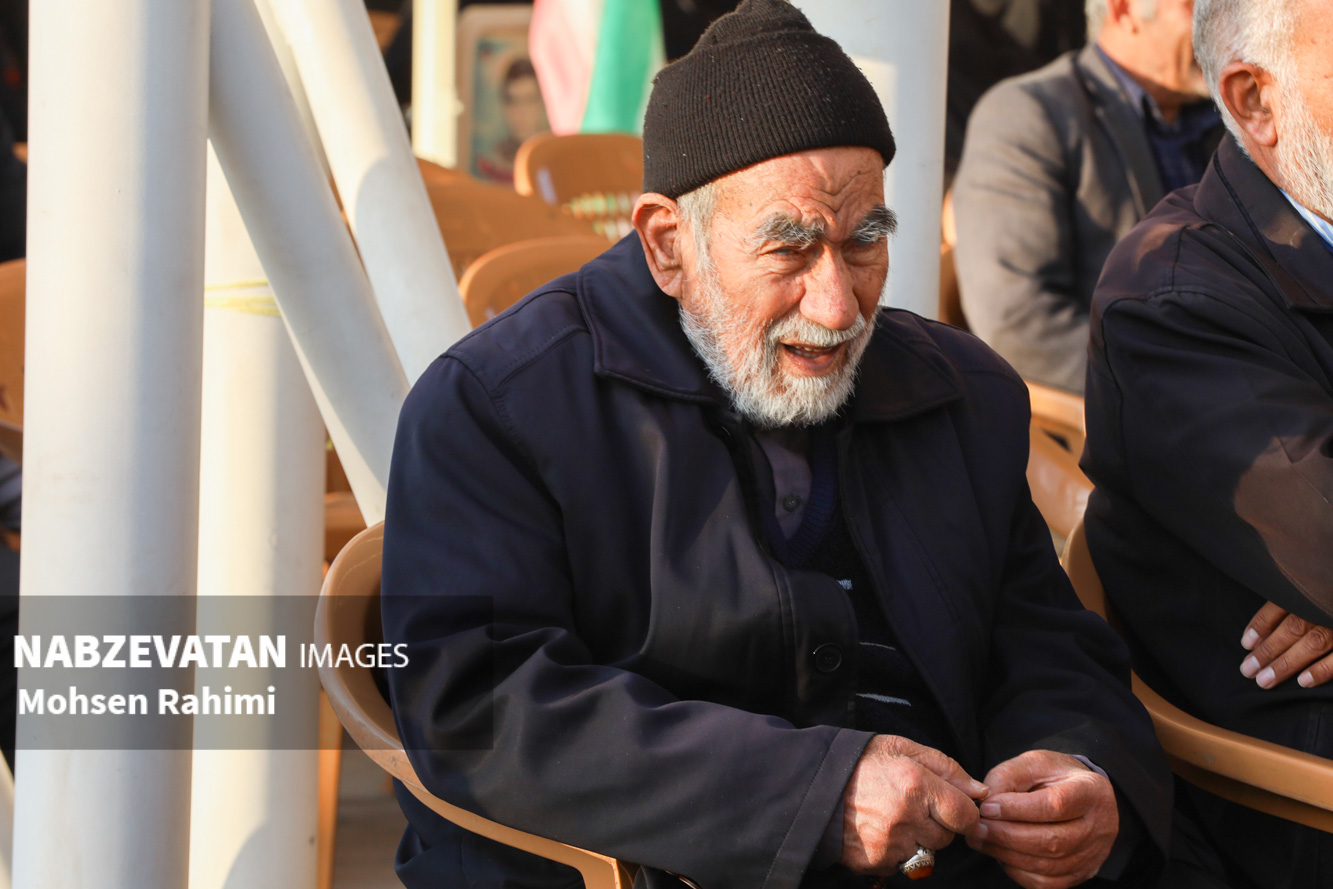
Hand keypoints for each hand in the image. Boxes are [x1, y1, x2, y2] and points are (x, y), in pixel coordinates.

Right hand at [840, 735, 987, 874]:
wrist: (814, 783)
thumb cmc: (861, 761)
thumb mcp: (903, 748)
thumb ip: (946, 767)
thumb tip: (979, 791)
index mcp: (916, 786)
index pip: (965, 815)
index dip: (964, 811)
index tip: (954, 807)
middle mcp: (905, 819)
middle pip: (947, 837)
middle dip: (938, 823)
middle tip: (914, 805)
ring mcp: (889, 844)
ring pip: (926, 853)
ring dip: (918, 839)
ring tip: (894, 817)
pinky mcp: (874, 862)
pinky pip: (901, 864)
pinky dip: (896, 852)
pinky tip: (879, 830)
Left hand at [965, 750, 1116, 888]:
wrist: (1079, 796)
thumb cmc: (1053, 777)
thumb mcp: (1032, 763)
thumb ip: (1007, 778)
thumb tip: (986, 804)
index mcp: (1091, 790)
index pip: (1055, 805)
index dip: (1017, 809)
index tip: (986, 807)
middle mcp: (1099, 826)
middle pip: (1052, 841)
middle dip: (1006, 836)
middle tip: (977, 827)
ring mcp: (1093, 854)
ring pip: (1047, 866)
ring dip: (1006, 854)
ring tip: (981, 839)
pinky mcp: (1080, 874)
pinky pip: (1046, 883)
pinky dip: (1017, 871)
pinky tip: (1000, 853)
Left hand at [1239, 602, 1332, 688]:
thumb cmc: (1329, 600)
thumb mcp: (1312, 595)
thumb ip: (1293, 605)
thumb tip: (1264, 632)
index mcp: (1312, 592)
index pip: (1281, 606)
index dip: (1261, 624)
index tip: (1246, 644)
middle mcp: (1324, 608)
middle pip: (1292, 629)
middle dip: (1267, 651)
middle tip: (1247, 670)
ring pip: (1311, 644)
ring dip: (1285, 664)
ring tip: (1263, 681)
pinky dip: (1321, 670)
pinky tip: (1302, 682)